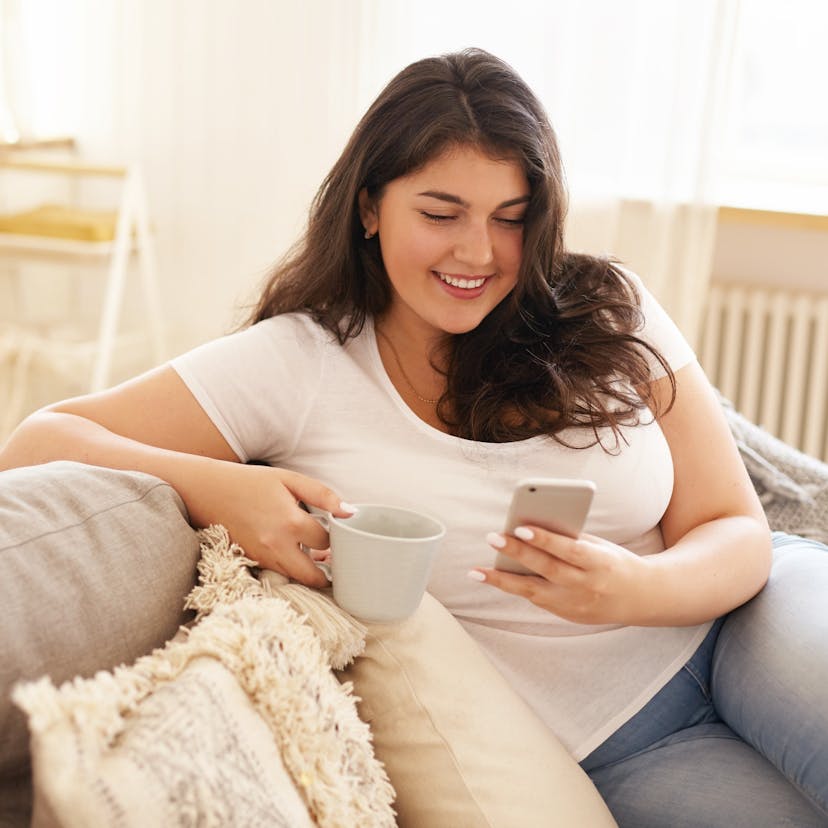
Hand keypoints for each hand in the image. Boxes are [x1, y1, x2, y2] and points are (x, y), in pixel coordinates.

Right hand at [186, 460, 353, 587]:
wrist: (208, 491)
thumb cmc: (251, 482)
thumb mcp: (290, 480)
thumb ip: (323, 495)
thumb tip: (350, 513)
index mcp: (290, 522)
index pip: (327, 542)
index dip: (336, 538)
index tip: (338, 531)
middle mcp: (276, 546)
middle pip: (314, 577)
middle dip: (327, 570)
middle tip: (333, 557)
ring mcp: (262, 558)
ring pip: (296, 578)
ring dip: (309, 571)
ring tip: (315, 553)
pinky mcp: (252, 563)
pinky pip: (279, 573)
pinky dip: (290, 567)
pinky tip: (293, 550)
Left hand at [470, 526, 649, 624]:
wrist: (641, 597)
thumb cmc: (614, 562)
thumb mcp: (599, 547)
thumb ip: (570, 540)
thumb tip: (533, 528)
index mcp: (599, 563)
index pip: (569, 550)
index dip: (546, 540)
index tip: (521, 527)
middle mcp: (587, 586)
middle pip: (547, 569)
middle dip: (518, 553)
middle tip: (493, 537)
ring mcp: (576, 604)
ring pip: (534, 592)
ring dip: (502, 580)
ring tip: (476, 571)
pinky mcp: (568, 615)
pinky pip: (537, 600)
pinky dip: (516, 588)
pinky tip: (495, 577)